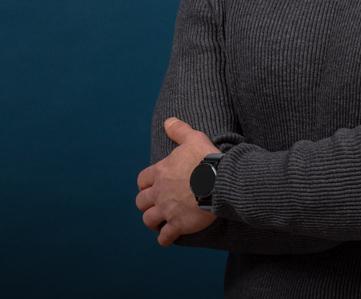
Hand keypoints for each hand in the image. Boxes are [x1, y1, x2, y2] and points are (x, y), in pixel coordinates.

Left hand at [135, 118, 219, 246]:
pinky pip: (165, 236)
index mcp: (160, 172)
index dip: (145, 184)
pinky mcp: (178, 225)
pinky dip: (165, 238)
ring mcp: (168, 210)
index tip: (150, 187)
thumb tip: (168, 121)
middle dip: (146, 204)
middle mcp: (160, 192)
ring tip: (158, 222)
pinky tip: (167, 238)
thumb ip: (179, 130)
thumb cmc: (206, 159)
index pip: (142, 180)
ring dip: (152, 221)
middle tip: (154, 205)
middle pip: (141, 202)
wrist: (219, 182)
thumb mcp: (193, 138)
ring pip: (149, 220)